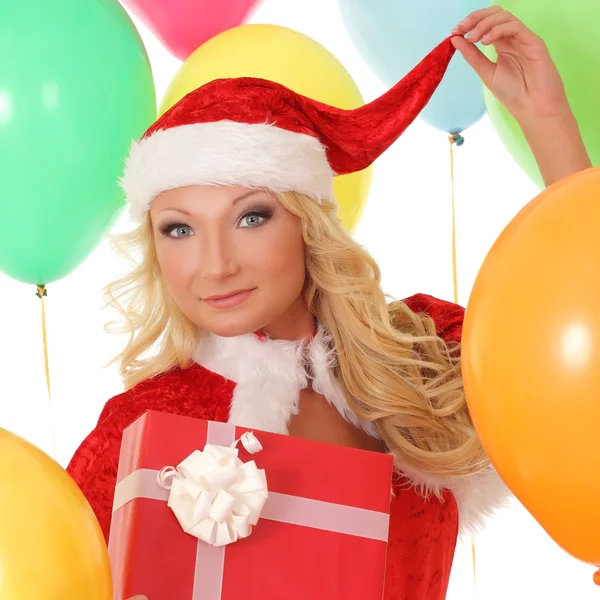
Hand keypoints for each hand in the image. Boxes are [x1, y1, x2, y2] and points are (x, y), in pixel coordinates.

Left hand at [451, 7, 570, 124]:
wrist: (533, 109)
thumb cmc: (513, 94)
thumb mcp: (486, 73)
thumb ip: (472, 56)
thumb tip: (455, 39)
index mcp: (502, 44)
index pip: (486, 23)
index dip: (469, 23)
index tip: (454, 32)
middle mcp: (513, 38)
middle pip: (495, 14)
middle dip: (475, 18)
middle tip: (460, 29)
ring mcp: (524, 39)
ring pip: (504, 17)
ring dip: (484, 24)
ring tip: (472, 38)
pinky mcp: (534, 42)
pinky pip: (514, 27)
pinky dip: (497, 30)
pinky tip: (485, 41)